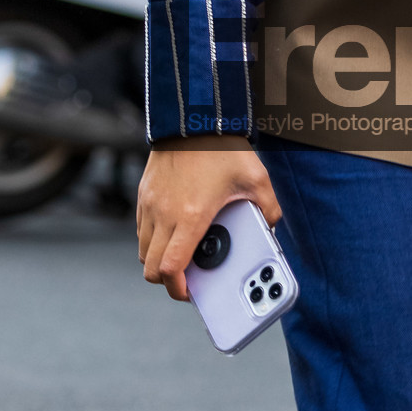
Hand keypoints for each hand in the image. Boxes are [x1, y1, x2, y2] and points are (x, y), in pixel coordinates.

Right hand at [136, 147, 280, 301]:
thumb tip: (270, 227)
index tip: (189, 293)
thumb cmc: (222, 148)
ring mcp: (149, 204)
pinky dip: (152, 239)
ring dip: (158, 260)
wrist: (192, 118)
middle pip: (150, 267)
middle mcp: (164, 213)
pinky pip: (141, 229)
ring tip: (181, 255)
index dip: (177, 289)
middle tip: (187, 279)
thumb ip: (268, 209)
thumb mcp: (256, 179)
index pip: (169, 267)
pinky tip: (173, 232)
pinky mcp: (143, 194)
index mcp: (190, 216)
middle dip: (167, 281)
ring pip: (142, 250)